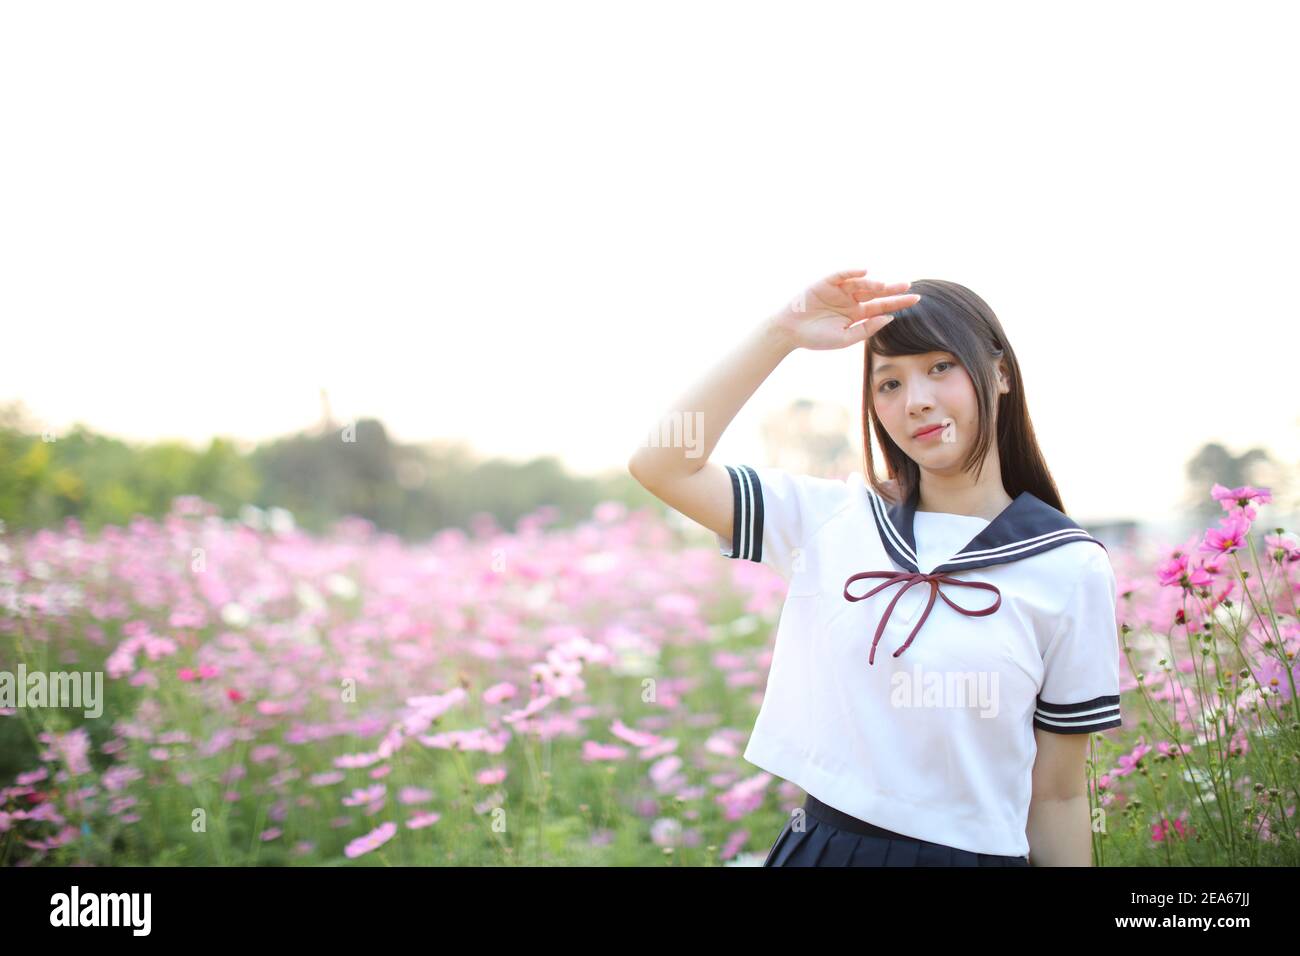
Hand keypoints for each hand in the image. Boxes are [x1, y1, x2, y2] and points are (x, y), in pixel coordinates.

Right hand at [770, 269, 920, 350]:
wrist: (790, 332)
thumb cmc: (816, 338)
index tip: (916, 300)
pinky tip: (864, 271)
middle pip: (876, 292)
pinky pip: (842, 274)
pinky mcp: (826, 282)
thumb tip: (889, 318)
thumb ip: (867, 329)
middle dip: (892, 289)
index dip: (898, 303)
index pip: (881, 307)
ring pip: (861, 283)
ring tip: (883, 286)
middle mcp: (850, 300)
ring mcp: (839, 290)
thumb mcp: (845, 339)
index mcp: (856, 314)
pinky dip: (852, 272)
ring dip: (873, 284)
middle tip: (909, 287)